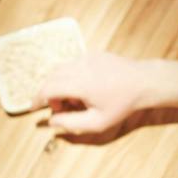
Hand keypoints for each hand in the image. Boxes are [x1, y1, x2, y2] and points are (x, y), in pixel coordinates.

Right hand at [36, 51, 154, 134]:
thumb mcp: (97, 122)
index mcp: (80, 84)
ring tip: (76, 100)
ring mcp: (87, 57)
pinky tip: (86, 89)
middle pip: (51, 77)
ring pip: (61, 69)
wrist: (144, 82)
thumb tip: (51, 121)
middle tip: (61, 109)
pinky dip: (71, 76)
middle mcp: (80, 67)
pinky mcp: (93, 54)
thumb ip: (71, 123)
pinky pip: (73, 64)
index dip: (37, 99)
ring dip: (60, 84)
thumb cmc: (122, 105)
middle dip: (50, 94)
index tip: (33, 108)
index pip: (48, 88)